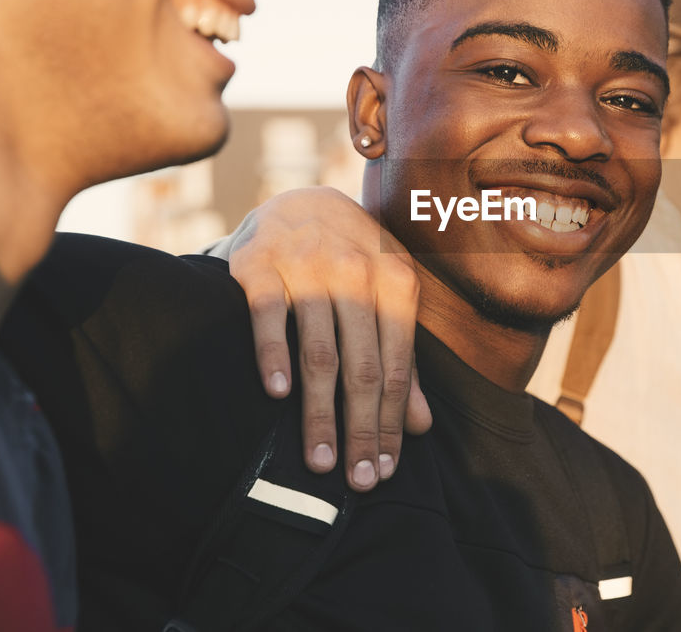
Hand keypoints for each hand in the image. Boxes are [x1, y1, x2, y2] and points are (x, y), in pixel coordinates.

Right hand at [227, 186, 430, 490]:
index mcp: (397, 281)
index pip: (397, 367)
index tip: (383, 471)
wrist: (298, 200)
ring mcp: (308, 265)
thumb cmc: (351, 263)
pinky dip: (273, 355)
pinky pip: (269, 316)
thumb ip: (402, 359)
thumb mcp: (387, 298)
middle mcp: (357, 271)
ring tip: (319, 459)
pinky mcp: (260, 262)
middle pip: (363, 367)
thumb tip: (421, 427)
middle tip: (355, 481)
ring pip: (319, 351)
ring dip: (319, 411)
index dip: (391, 422)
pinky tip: (277, 395)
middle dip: (361, 429)